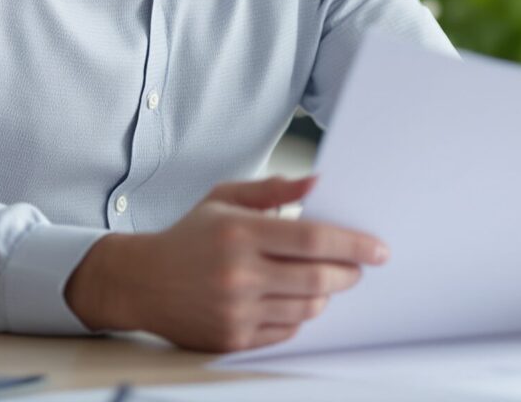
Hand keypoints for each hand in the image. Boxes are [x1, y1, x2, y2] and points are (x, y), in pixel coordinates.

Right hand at [64, 175, 387, 351]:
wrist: (140, 282)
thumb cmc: (188, 236)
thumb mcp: (225, 198)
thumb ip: (274, 190)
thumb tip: (319, 182)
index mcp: (240, 232)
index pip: (314, 240)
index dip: (355, 245)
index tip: (379, 249)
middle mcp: (239, 274)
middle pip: (318, 279)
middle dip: (349, 273)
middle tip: (359, 268)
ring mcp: (236, 310)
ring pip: (307, 309)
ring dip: (326, 295)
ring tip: (324, 280)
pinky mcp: (232, 338)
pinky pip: (287, 331)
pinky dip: (300, 316)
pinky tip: (295, 299)